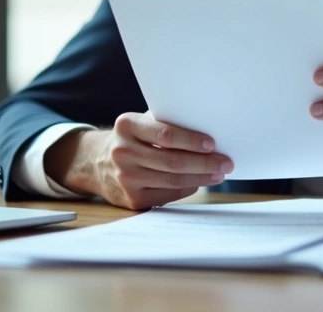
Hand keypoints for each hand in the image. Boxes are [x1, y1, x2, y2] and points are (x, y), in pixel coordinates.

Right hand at [45, 111, 233, 209]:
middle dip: (205, 163)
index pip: (166, 134)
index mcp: (127, 125)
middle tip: (226, 163)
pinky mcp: (131, 199)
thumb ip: (166, 123)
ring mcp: (125, 177)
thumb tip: (208, 129)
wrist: (95, 163)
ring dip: (201, 177)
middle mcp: (122, 151)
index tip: (213, 143)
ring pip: (173, 180)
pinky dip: (187, 188)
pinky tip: (198, 182)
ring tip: (218, 173)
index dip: (192, 140)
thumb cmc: (132, 138)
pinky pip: (167, 194)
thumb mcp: (141, 123)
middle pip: (173, 161)